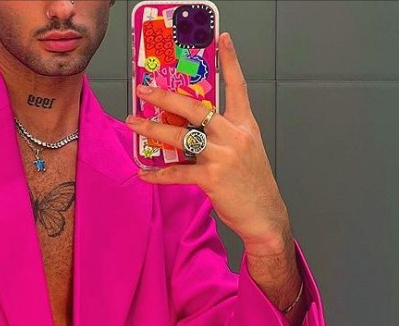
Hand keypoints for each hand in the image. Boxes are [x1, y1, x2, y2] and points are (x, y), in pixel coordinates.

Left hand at [125, 32, 289, 254]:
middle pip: (196, 107)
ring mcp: (223, 155)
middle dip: (166, 96)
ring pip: (181, 136)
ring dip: (153, 129)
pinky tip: (143, 173)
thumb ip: (224, 135)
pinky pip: (178, 172)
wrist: (265, 215)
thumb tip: (192, 129)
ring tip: (134, 123)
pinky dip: (158, 174)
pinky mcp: (212, 178)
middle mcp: (234, 135)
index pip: (238, 86)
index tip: (222, 38)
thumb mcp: (246, 150)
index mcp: (245, 125)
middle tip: (144, 90)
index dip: (231, 61)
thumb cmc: (252, 185)